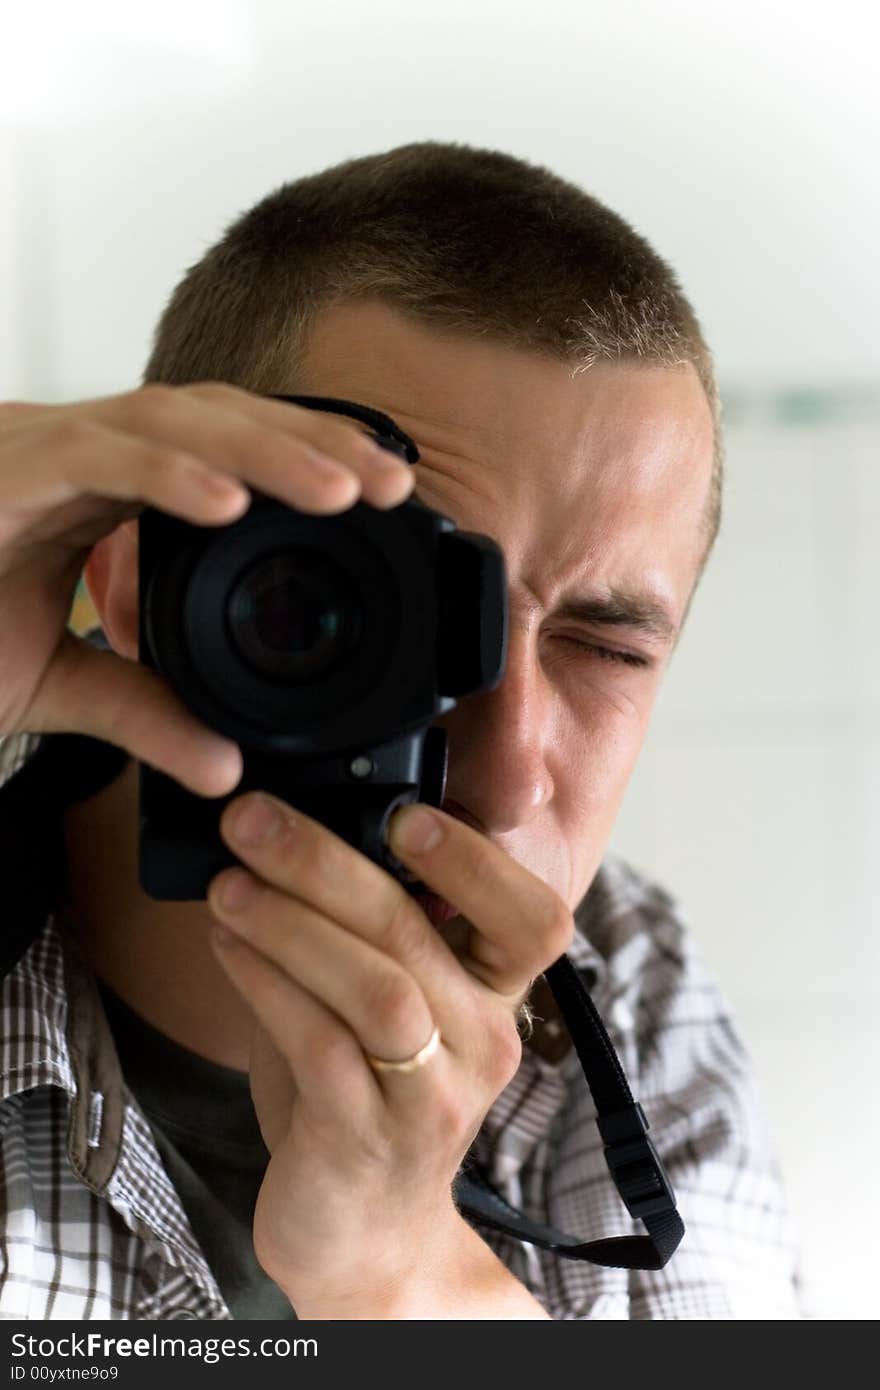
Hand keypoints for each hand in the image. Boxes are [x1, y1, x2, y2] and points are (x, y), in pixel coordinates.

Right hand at [0, 385, 411, 795]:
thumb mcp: (57, 688)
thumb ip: (141, 711)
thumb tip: (223, 766)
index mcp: (101, 489)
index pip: (221, 447)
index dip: (304, 458)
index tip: (382, 491)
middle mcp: (75, 455)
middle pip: (213, 419)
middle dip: (308, 444)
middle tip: (392, 481)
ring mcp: (35, 451)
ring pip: (168, 420)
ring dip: (262, 451)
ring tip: (343, 488)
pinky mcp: (0, 471)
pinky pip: (93, 458)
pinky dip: (164, 473)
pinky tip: (227, 501)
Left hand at [206, 792, 571, 1317]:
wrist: (363, 1231)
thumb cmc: (364, 1092)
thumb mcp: (380, 1000)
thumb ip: (360, 926)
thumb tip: (290, 829)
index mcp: (495, 994)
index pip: (534, 919)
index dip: (476, 862)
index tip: (404, 816)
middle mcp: (481, 1042)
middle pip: (418, 933)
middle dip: (325, 863)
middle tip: (252, 820)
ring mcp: (431, 1097)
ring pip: (375, 989)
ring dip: (290, 924)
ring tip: (226, 885)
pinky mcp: (368, 1140)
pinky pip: (321, 1045)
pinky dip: (266, 984)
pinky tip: (227, 946)